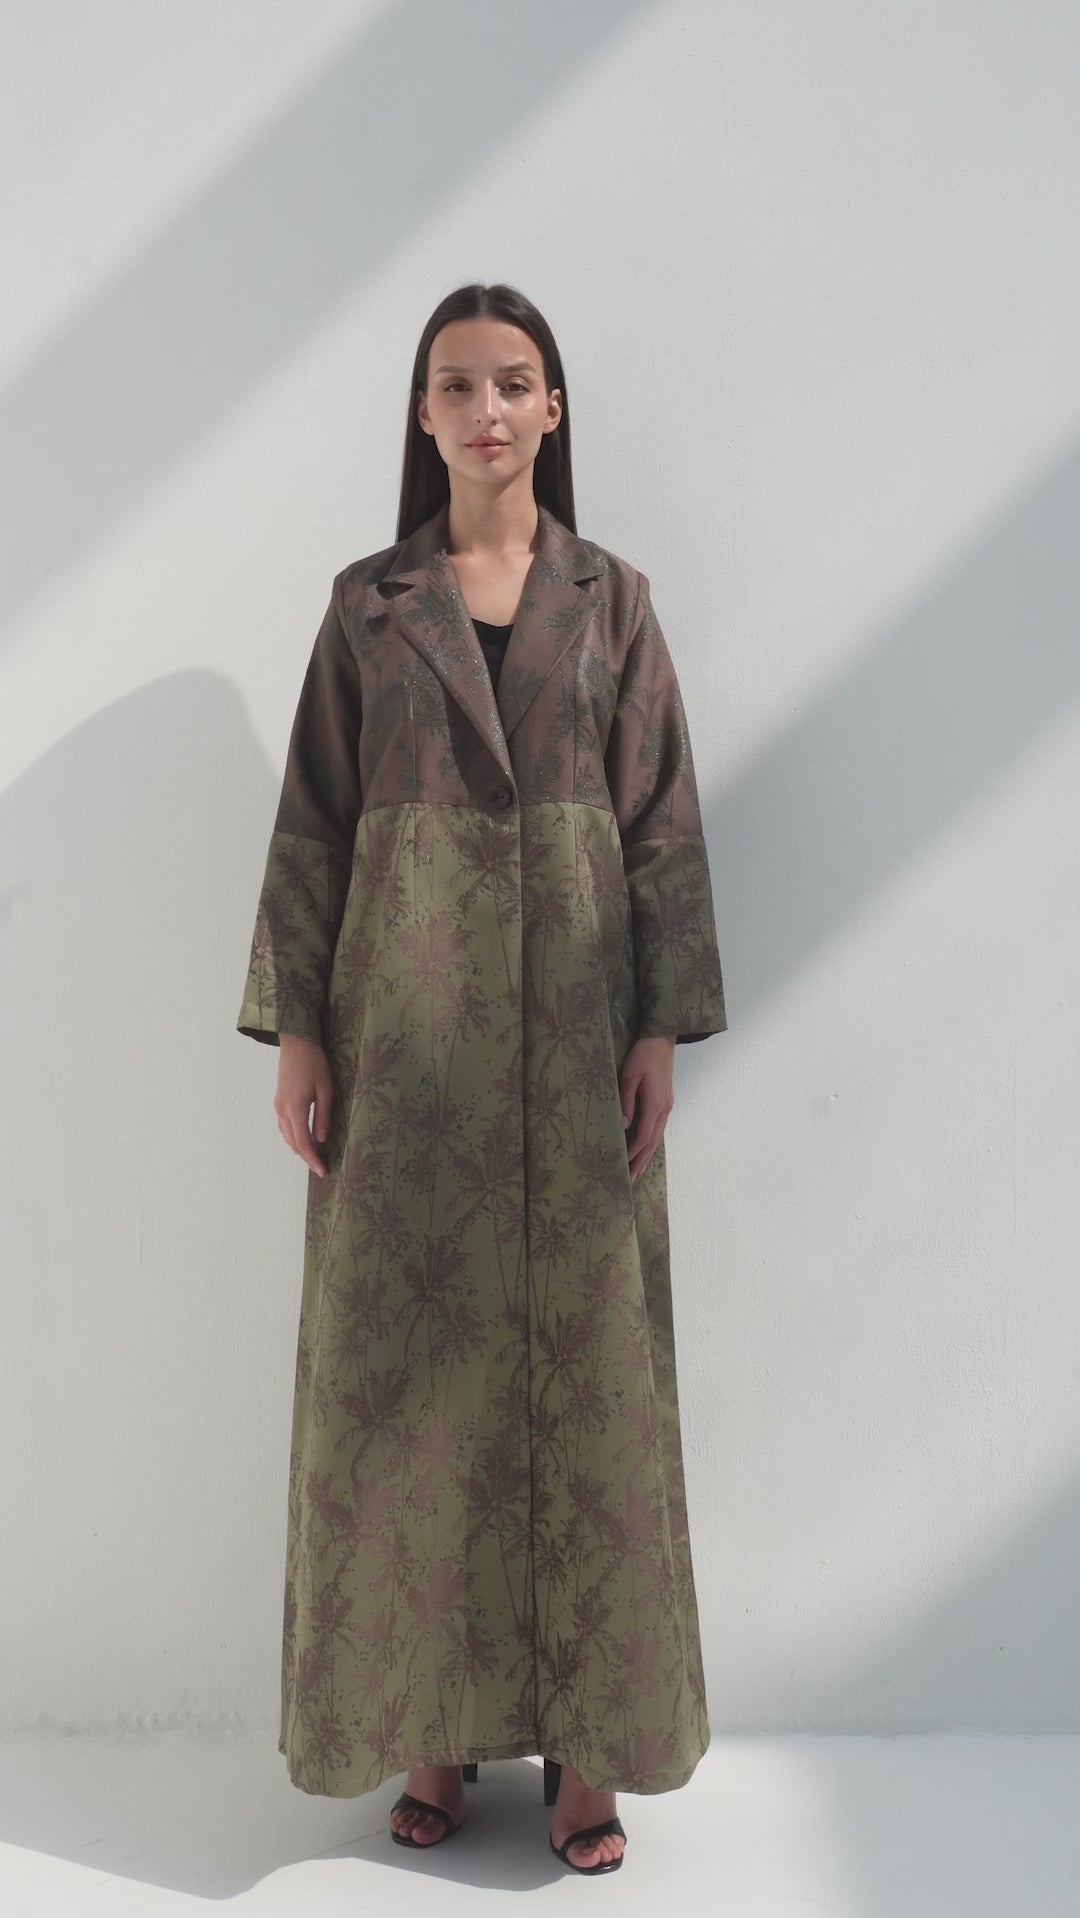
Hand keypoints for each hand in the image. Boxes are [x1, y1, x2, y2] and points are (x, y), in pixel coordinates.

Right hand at [274, 1033, 333, 1177]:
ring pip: (286, 1135)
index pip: (303, 1142)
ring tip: (314, 1156)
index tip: (323, 1171)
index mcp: (295, 1108)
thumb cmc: (314, 1063)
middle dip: (307, 1156)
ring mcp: (278, 1105)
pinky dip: (293, 1136)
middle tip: (321, 1166)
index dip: (313, 1159)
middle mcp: (283, 1110)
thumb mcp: (326, 1089)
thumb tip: (322, 1139)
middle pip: (293, 1142)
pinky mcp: (279, 1100)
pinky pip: (284, 1126)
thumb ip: (323, 1116)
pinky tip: (303, 1138)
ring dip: (299, 1147)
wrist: (296, 1042)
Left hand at [619, 1033, 675, 1180]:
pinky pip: (659, 1129)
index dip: (633, 1153)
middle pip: (653, 1142)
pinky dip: (652, 1143)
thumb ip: (626, 1102)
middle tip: (630, 1179)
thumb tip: (623, 1126)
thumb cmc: (643, 1056)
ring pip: (658, 1137)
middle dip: (641, 1161)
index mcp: (655, 1104)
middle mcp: (664, 1110)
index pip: (643, 1136)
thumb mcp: (629, 1076)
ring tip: (638, 1170)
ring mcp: (667, 1107)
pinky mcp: (666, 1102)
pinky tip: (646, 1149)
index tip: (622, 1166)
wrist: (661, 1040)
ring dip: (647, 1155)